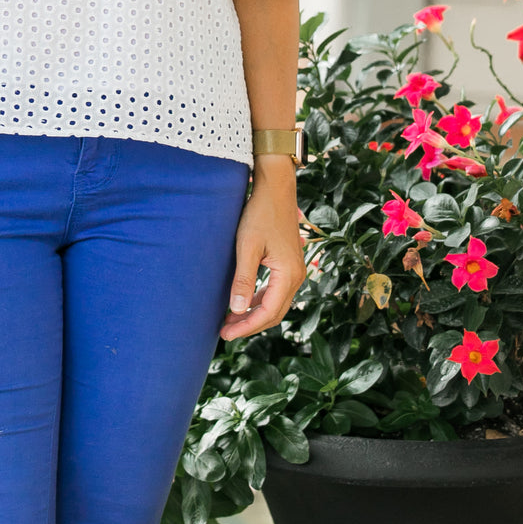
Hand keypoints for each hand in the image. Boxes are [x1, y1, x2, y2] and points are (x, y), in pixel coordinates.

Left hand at [219, 156, 304, 340]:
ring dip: (254, 313)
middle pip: (274, 312)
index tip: (226, 334)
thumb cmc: (260, 214)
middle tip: (226, 332)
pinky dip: (260, 299)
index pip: (268, 312)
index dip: (247, 326)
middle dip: (250, 324)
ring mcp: (294, 269)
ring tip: (231, 320)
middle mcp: (296, 275)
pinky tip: (244, 301)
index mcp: (289, 274)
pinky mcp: (288, 263)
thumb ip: (243, 279)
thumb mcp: (247, 247)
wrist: (275, 188)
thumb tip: (237, 310)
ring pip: (275, 302)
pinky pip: (275, 290)